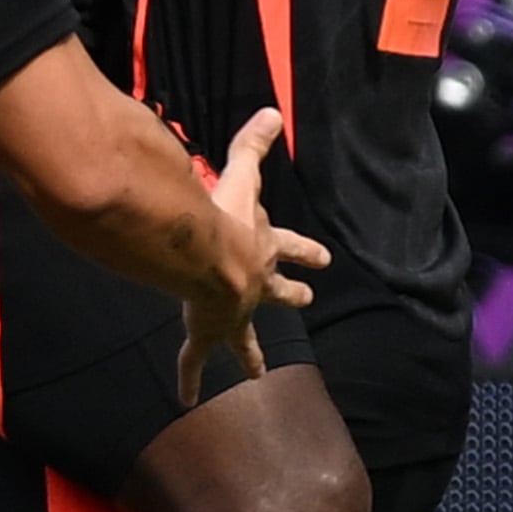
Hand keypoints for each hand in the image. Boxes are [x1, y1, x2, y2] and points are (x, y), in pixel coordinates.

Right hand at [175, 109, 330, 403]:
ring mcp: (232, 313)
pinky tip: (187, 400)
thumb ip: (253, 144)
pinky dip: (191, 379)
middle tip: (307, 302)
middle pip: (280, 294)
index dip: (307, 252)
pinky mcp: (208, 331)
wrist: (213, 258)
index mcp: (264, 251)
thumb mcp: (243, 176)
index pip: (291, 248)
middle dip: (292, 297)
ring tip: (257, 373)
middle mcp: (255, 286)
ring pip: (245, 338)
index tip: (324, 259)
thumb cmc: (229, 217)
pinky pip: (196, 360)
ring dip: (251, 353)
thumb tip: (272, 111)